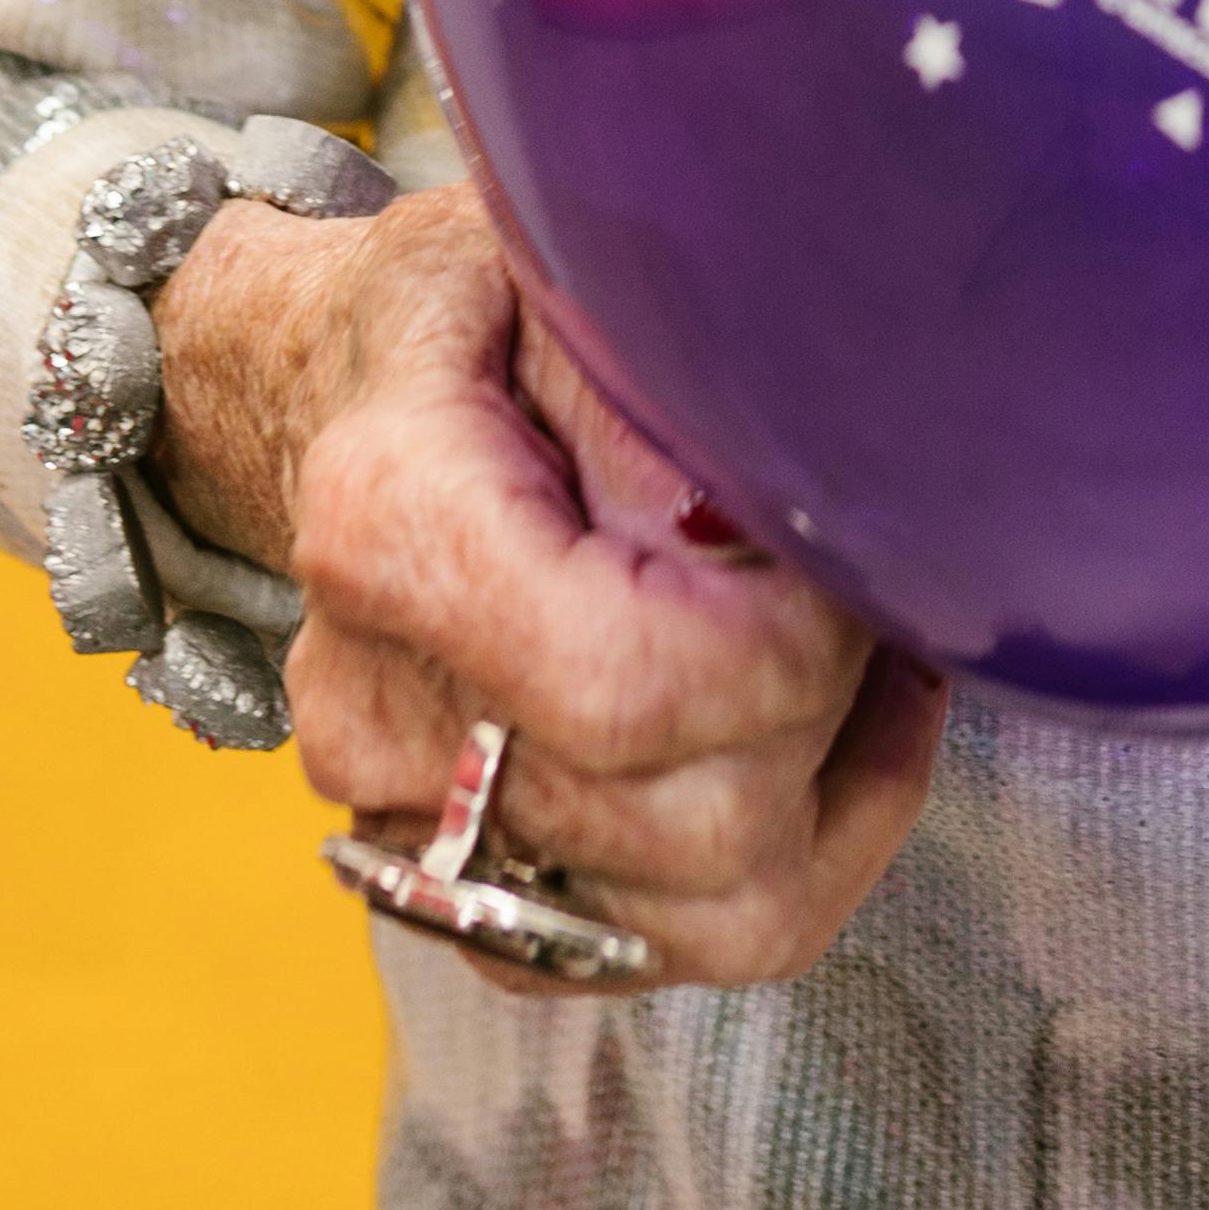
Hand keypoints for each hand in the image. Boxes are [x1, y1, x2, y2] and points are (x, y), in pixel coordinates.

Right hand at [153, 183, 942, 986]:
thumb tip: (782, 502)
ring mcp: (413, 826)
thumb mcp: (564, 259)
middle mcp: (380, 711)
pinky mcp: (466, 889)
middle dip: (829, 711)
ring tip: (859, 655)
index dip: (791, 649)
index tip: (854, 555)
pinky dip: (781, 858)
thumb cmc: (475, 308)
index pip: (627, 688)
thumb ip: (664, 378)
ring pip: (703, 921)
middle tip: (869, 585)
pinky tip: (815, 735)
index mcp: (392, 526)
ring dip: (826, 792)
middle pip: (690, 822)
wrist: (339, 390)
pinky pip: (668, 950)